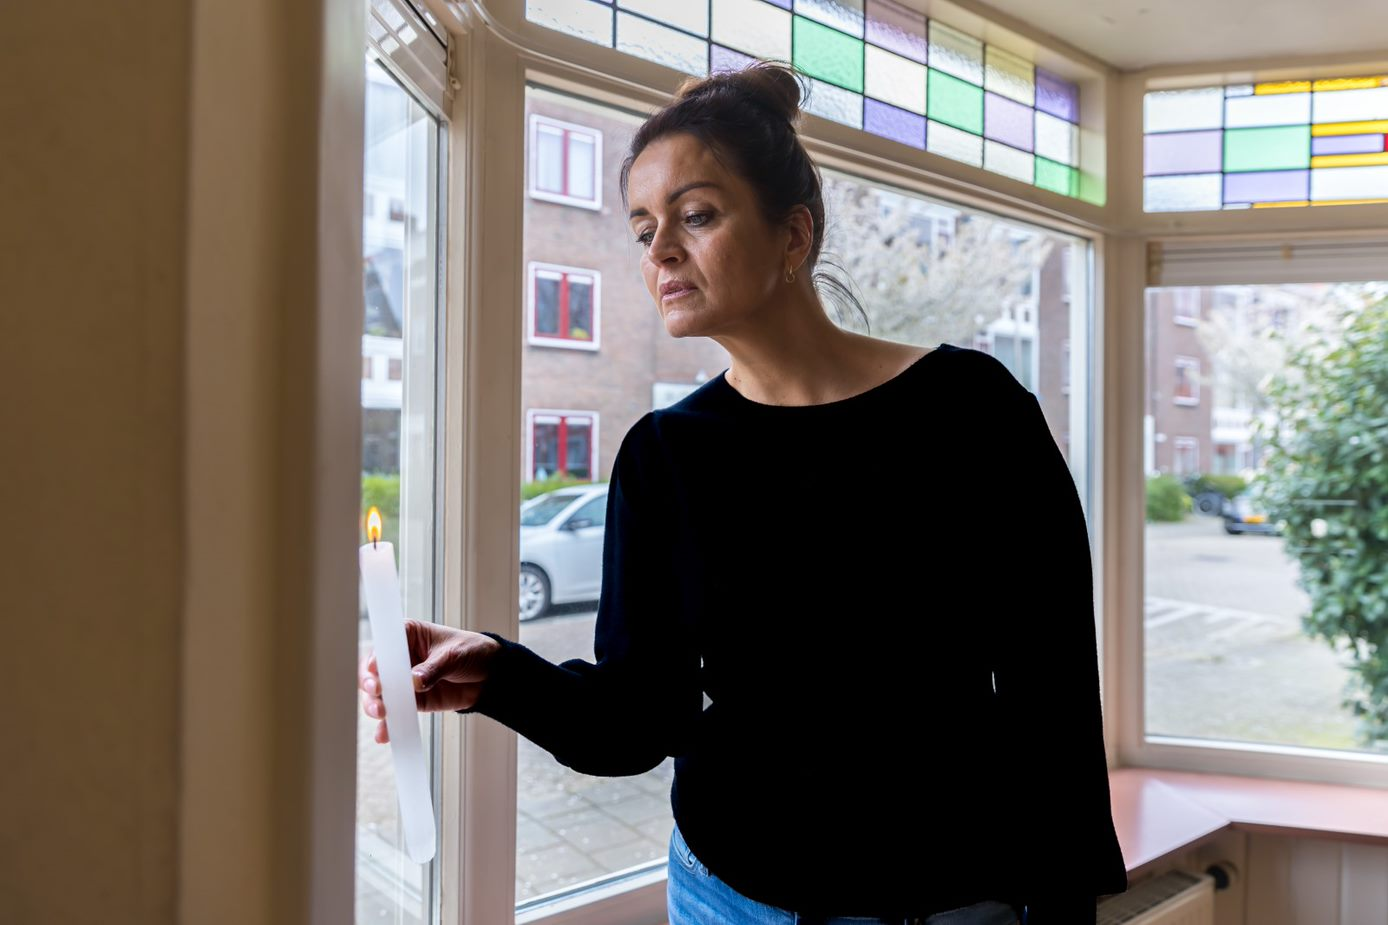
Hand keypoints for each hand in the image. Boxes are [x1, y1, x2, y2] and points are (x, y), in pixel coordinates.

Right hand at [359, 619, 500, 743]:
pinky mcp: (412, 701)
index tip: (375, 669)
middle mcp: (400, 658)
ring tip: (382, 713)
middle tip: (378, 693)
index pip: (385, 644)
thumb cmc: (471, 652)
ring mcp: (404, 681)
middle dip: (371, 684)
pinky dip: (389, 724)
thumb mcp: (454, 655)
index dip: (377, 656)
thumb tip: (414, 682)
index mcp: (408, 635)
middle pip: (374, 671)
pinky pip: (396, 713)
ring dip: (375, 705)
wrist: (490, 676)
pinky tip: (385, 734)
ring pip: (380, 694)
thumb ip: (433, 669)